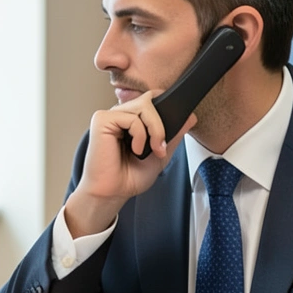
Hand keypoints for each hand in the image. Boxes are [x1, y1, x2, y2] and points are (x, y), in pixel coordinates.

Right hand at [64, 92, 196, 236]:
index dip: (165, 110)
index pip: (153, 100)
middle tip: (161, 147)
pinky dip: (140, 135)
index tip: (167, 135)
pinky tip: (135, 149)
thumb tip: (190, 117)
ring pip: (144, 105)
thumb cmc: (129, 177)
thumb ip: (174, 135)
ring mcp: (111, 116)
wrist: (113, 193)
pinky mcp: (102, 120)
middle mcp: (121, 115)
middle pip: (151, 99)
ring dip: (155, 130)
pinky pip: (131, 117)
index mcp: (132, 119)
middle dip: (162, 124)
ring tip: (151, 149)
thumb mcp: (161, 154)